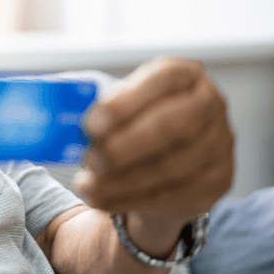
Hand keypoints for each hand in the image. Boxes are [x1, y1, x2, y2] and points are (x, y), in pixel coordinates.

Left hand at [74, 57, 233, 230]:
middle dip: (125, 146)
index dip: (127, 102)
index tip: (91, 124)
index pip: (163, 78)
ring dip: (122, 180)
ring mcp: (220, 144)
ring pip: (172, 166)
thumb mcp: (116, 105)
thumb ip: (93, 105)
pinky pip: (173, 194)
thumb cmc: (131, 124)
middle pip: (172, 126)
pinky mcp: (218, 180)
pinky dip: (131, 198)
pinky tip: (103, 199)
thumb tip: (53, 114)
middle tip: (90, 161)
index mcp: (183, 74)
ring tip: (87, 185)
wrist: (162, 165)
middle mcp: (210, 104)